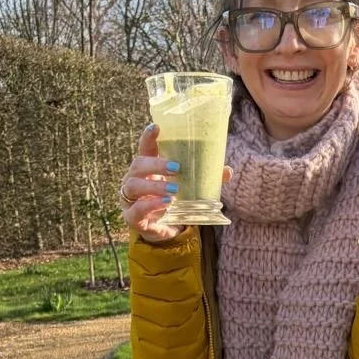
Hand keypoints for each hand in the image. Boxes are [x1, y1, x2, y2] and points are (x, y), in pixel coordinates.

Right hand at [120, 124, 231, 243]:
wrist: (165, 231)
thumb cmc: (174, 202)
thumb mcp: (188, 189)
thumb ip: (205, 179)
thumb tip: (228, 171)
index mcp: (148, 168)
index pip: (144, 148)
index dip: (148, 137)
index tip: (156, 127)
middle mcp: (135, 179)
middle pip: (138, 164)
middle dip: (156, 164)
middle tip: (177, 168)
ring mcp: (130, 199)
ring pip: (133, 186)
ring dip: (154, 187)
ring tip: (175, 190)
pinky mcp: (132, 218)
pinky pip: (137, 210)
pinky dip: (151, 206)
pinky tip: (166, 204)